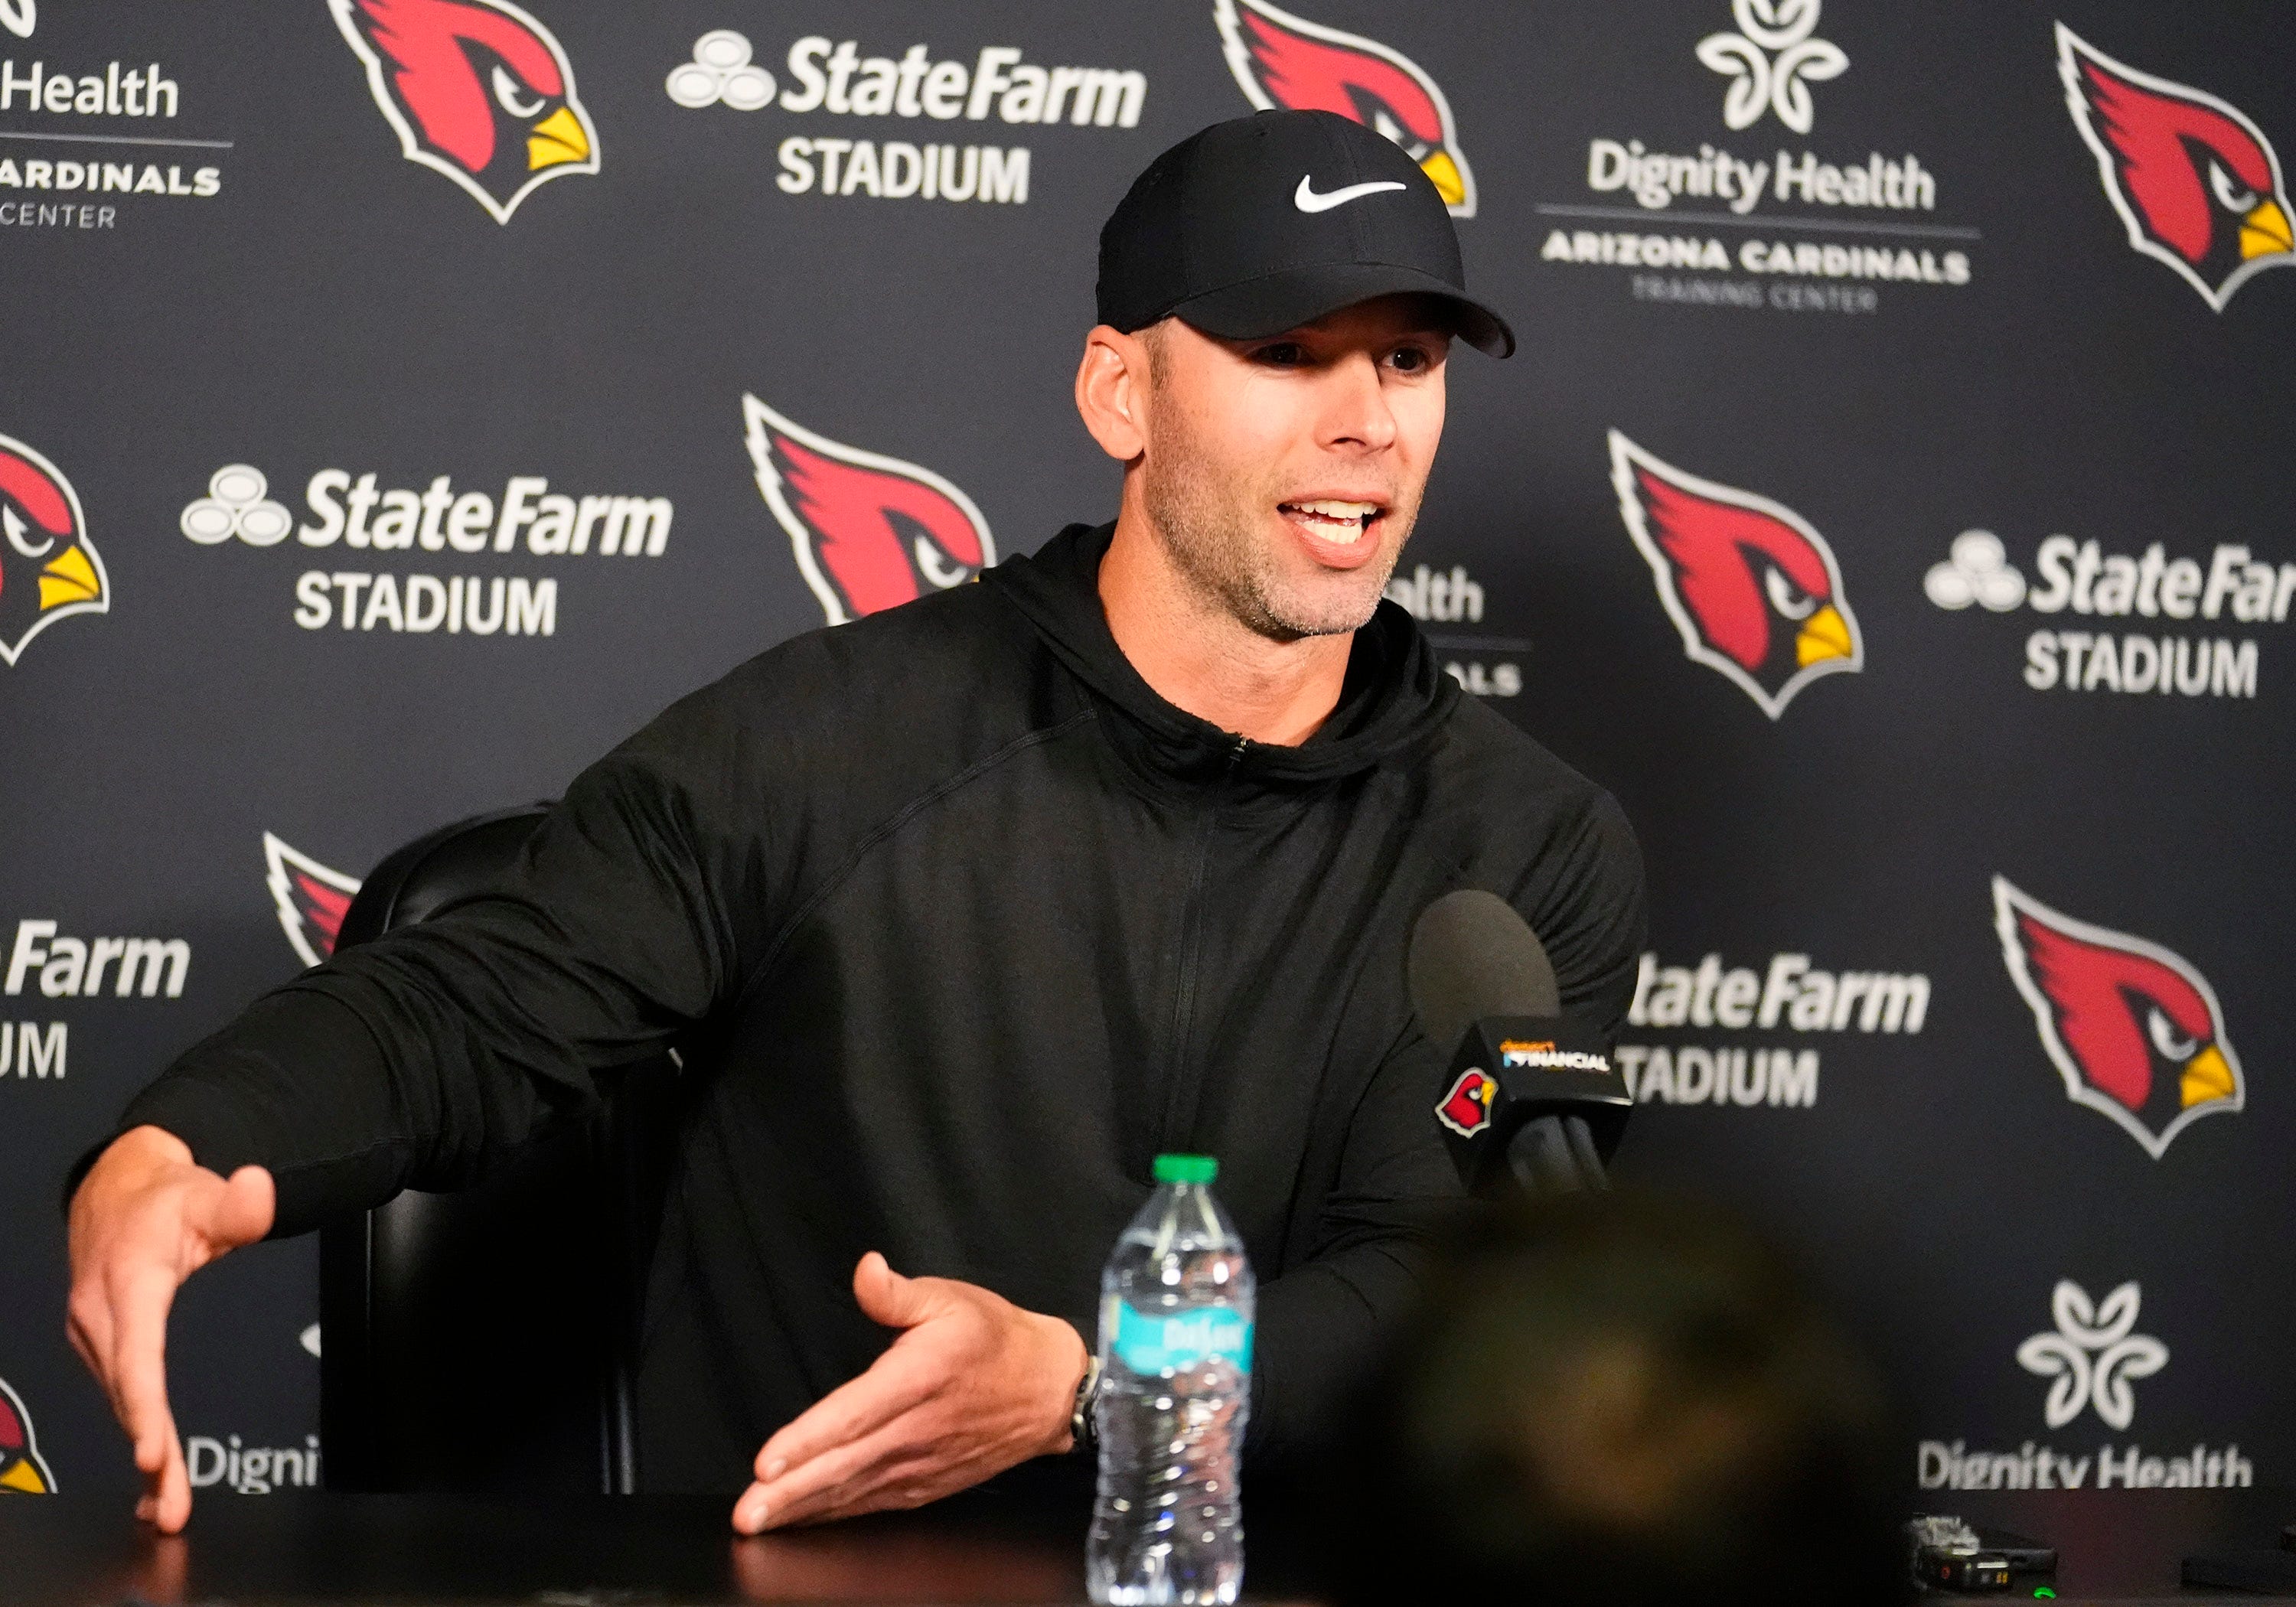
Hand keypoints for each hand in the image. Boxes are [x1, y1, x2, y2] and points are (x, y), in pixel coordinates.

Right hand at [65, 1125, 275, 1533]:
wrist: (118, 1189)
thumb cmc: (166, 1198)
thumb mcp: (203, 1193)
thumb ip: (237, 1204)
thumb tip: (262, 1193)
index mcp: (127, 1284)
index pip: (136, 1354)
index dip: (143, 1408)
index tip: (151, 1454)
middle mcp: (103, 1317)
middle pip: (128, 1395)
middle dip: (150, 1452)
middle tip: (171, 1506)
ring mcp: (99, 1335)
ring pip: (123, 1404)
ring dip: (145, 1455)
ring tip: (167, 1507)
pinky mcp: (106, 1346)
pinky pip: (124, 1397)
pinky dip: (139, 1435)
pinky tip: (154, 1479)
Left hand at [731, 1252, 1086, 1532]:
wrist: (1049, 1389)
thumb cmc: (996, 1340)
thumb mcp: (951, 1298)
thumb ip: (898, 1292)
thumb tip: (865, 1271)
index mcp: (919, 1379)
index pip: (854, 1416)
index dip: (808, 1441)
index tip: (767, 1463)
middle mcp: (917, 1430)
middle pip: (844, 1466)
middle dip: (791, 1492)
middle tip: (747, 1513)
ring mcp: (922, 1464)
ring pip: (854, 1492)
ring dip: (804, 1511)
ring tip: (761, 1523)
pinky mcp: (927, 1485)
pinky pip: (874, 1504)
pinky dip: (837, 1515)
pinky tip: (805, 1520)